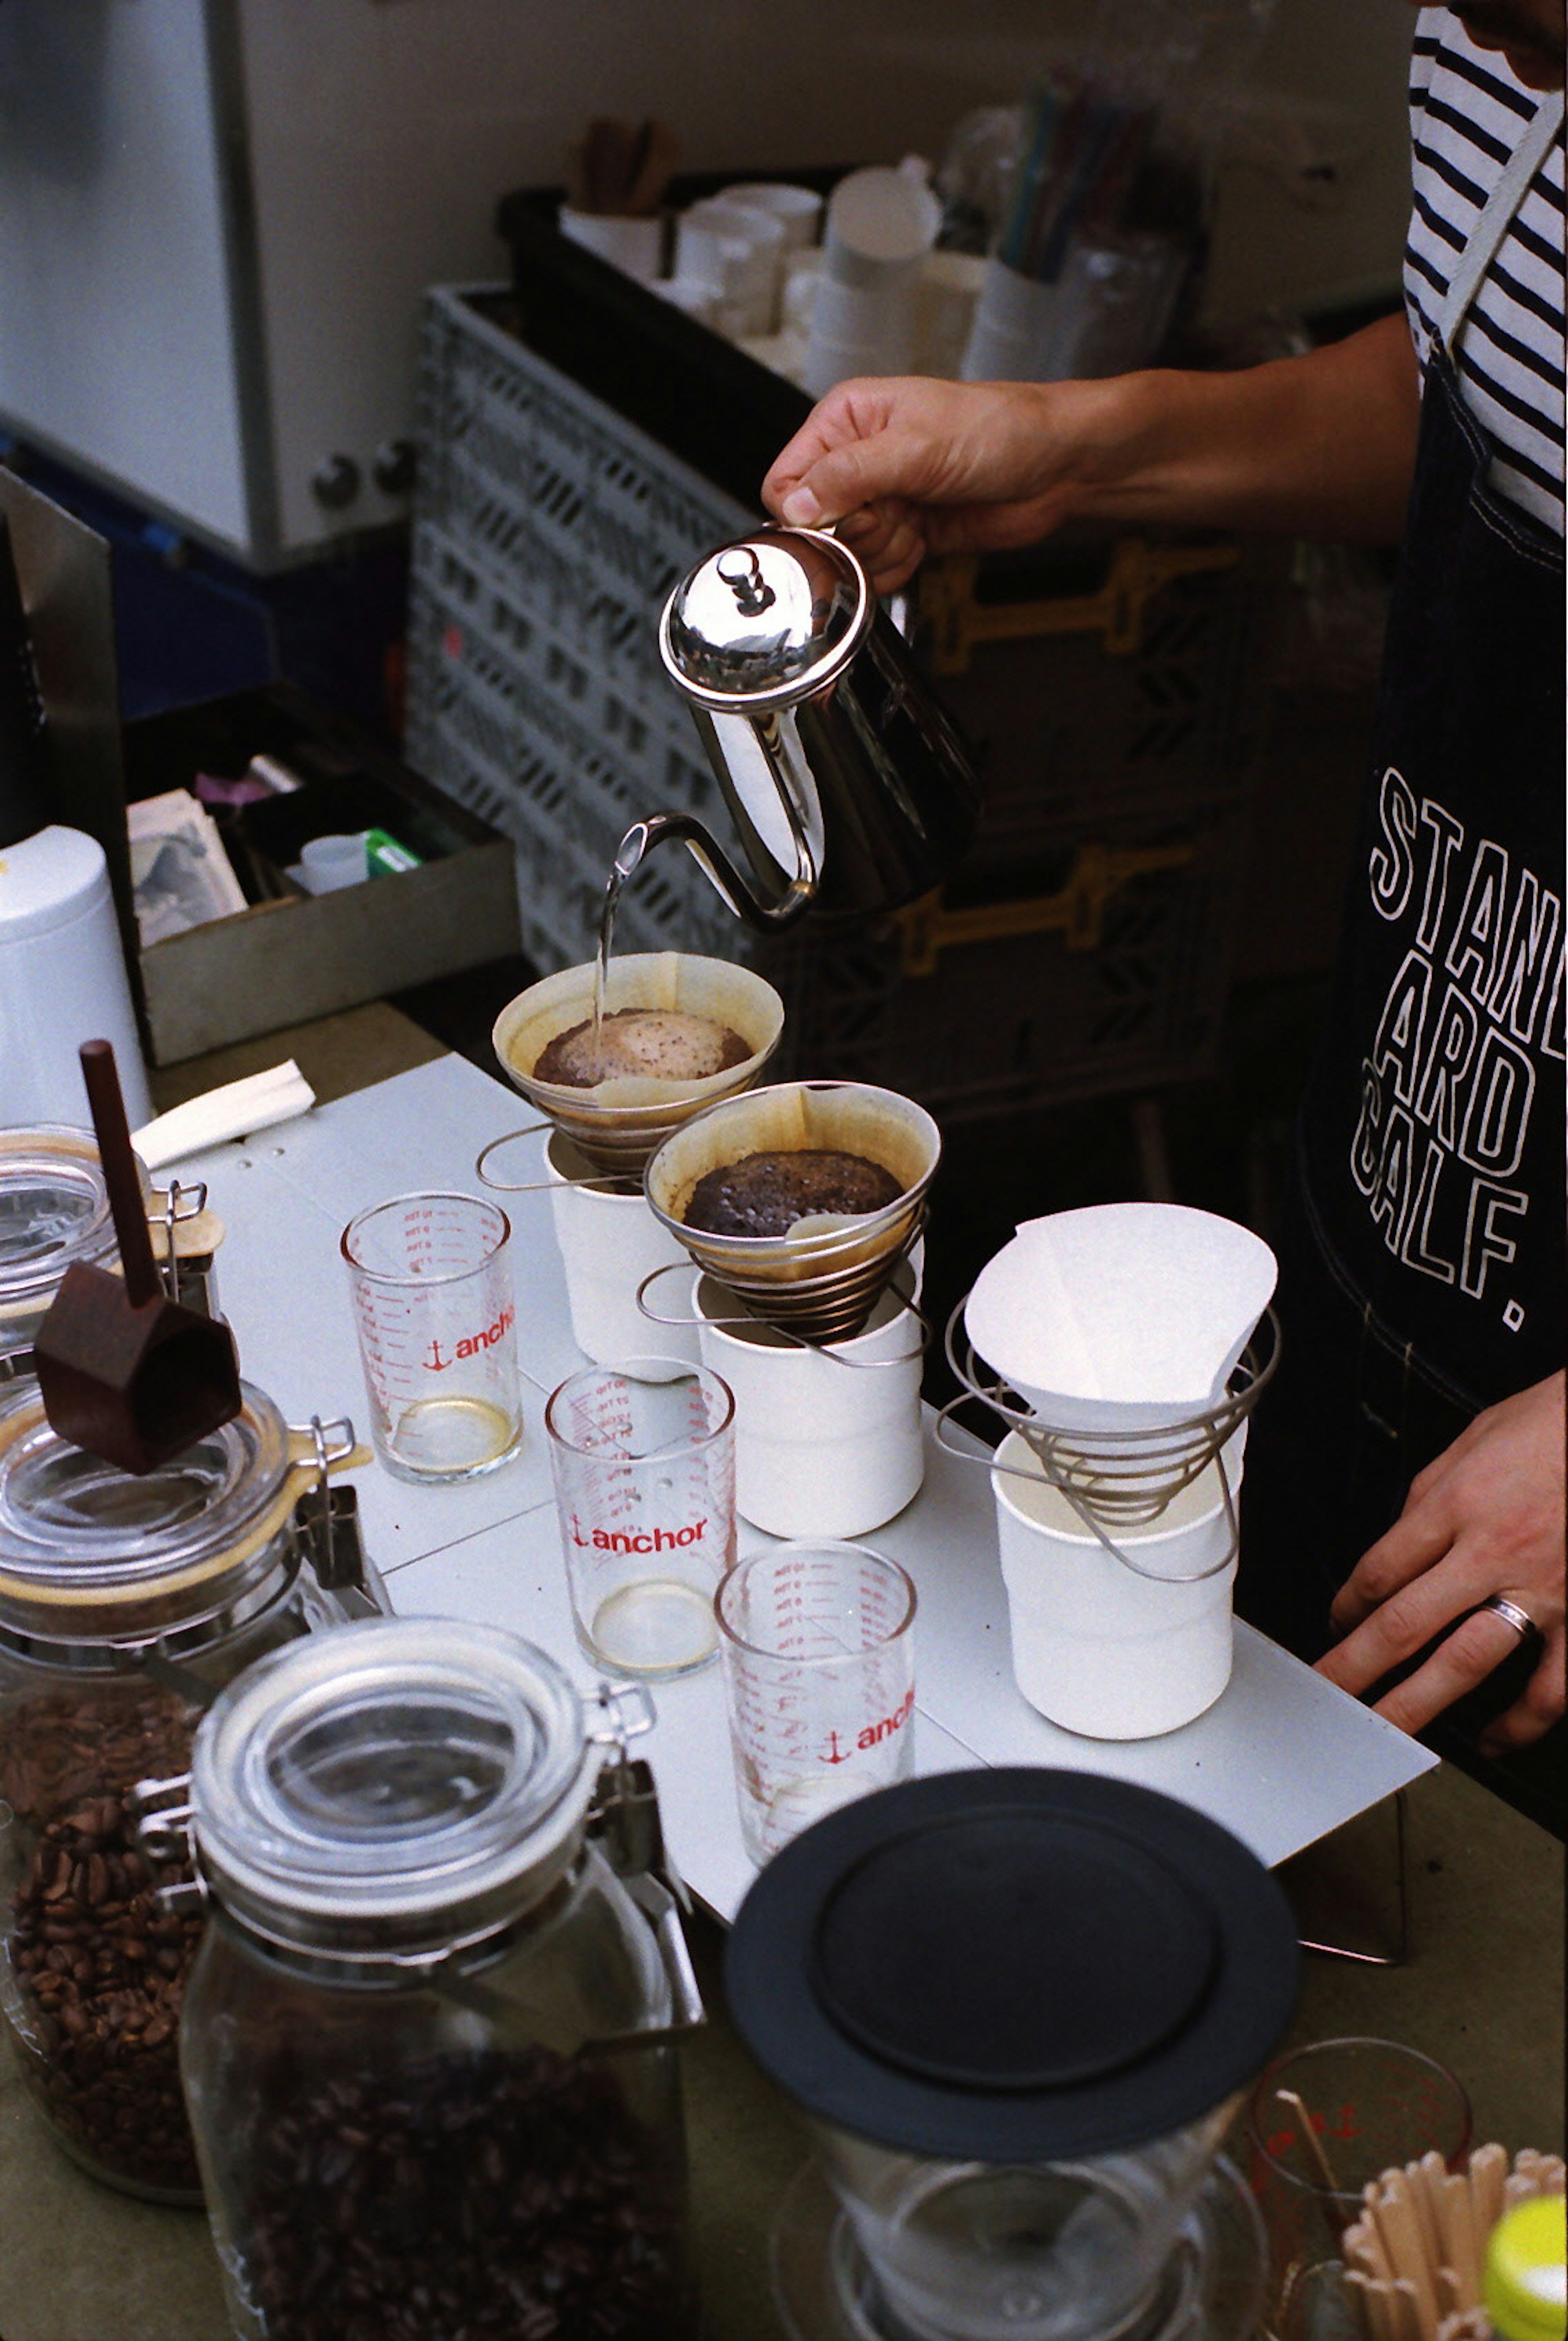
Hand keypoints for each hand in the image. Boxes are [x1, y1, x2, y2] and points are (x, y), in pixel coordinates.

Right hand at [761, 375, 1123, 592]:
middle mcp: (858, 460)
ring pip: (846, 554)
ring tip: (917, 520)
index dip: (810, 510)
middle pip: (816, 525)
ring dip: (882, 550)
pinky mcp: (905, 533)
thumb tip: (798, 504)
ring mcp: (882, 500)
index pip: (786, 481)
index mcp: (846, 420)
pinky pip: (875, 570)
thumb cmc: (999, 430)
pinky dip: (898, 566)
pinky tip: (925, 540)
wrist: (1056, 467)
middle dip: (857, 531)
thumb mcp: (916, 446)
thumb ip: (850, 475)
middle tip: (897, 510)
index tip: (849, 513)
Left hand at [1315, 1372, 1565, 1751]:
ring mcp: (1540, 1589)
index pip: (1379, 1571)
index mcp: (1456, 1505)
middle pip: (1403, 1625)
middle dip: (1355, 1668)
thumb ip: (1431, 1496)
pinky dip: (1522, 1721)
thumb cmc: (1553, 1426)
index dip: (1346, 1607)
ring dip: (1418, 1704)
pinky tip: (1495, 1739)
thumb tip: (1398, 1539)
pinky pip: (1551, 1684)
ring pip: (1466, 1662)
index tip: (1335, 1626)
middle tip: (1327, 1697)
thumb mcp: (1472, 1440)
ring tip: (1386, 1734)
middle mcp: (1492, 1551)